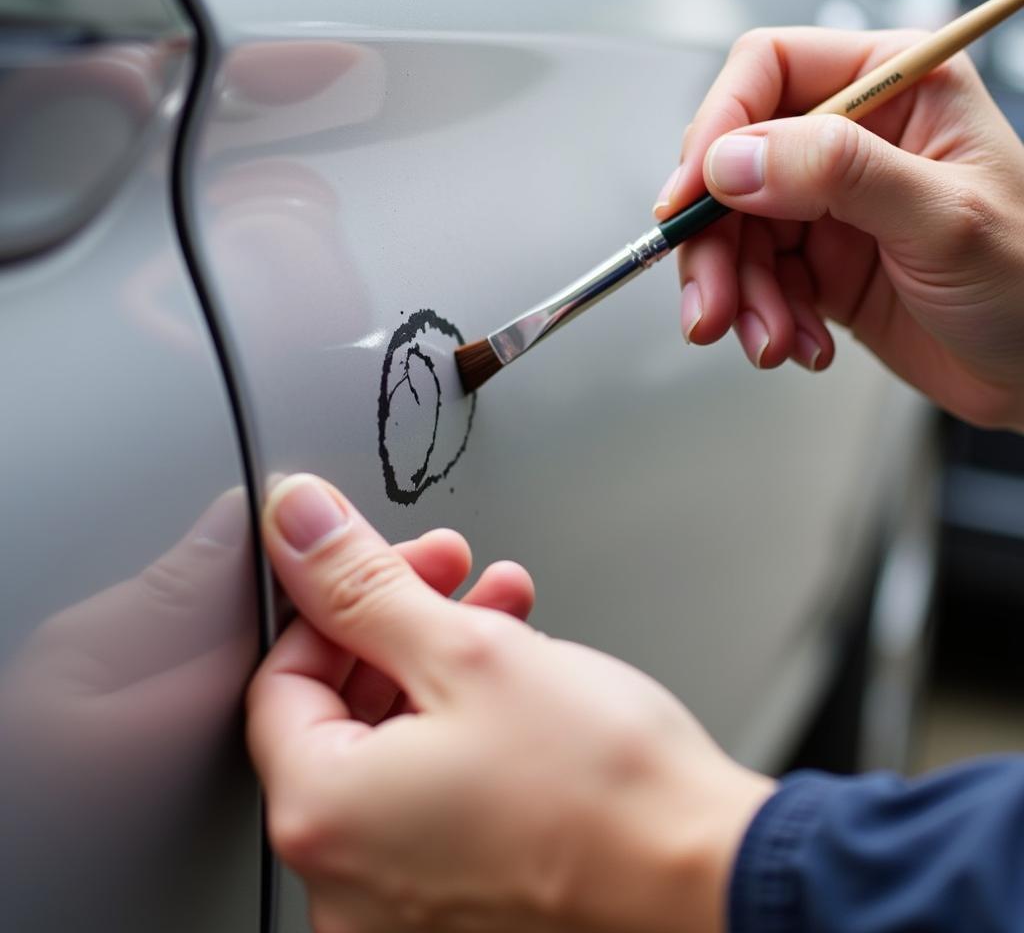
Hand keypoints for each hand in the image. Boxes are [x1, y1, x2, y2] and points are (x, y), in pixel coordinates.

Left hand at [247, 474, 773, 932]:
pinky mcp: (462, 913)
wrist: (716, 883)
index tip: (388, 564)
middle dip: (401, 623)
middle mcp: (346, 884)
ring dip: (445, 665)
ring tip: (504, 614)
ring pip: (398, 748)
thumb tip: (299, 524)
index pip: (284, 678)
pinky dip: (467, 730)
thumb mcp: (467, 651)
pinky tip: (520, 681)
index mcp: (325, 817)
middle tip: (451, 577)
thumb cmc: (607, 792)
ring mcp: (404, 910)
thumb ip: (360, 583)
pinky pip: (437, 798)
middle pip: (342, 712)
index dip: (340, 602)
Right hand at [653, 27, 1023, 430]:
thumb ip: (838, 175)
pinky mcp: (818, 263)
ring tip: (769, 340)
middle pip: (733, 167)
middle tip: (713, 303)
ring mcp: (830, 205)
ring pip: (734, 234)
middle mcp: (852, 139)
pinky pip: (755, 282)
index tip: (689, 199)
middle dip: (715, 244)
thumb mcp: (943, 218)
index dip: (717, 130)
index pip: (769, 73)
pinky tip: (801, 344)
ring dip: (737, 295)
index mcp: (894, 88)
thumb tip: (733, 159)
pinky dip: (764, 320)